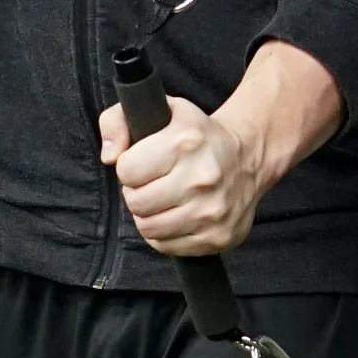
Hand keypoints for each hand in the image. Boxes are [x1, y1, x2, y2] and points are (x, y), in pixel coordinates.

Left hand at [97, 43, 343, 259]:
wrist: (248, 156)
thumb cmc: (197, 135)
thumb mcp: (161, 111)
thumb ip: (118, 121)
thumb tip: (109, 157)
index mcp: (186, 142)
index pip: (126, 170)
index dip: (129, 167)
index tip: (144, 163)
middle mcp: (202, 178)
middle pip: (136, 203)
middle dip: (137, 193)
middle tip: (152, 184)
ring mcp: (213, 211)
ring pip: (149, 228)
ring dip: (149, 215)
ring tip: (163, 199)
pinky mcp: (218, 237)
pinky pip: (167, 247)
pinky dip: (165, 234)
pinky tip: (177, 215)